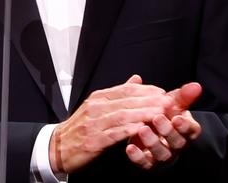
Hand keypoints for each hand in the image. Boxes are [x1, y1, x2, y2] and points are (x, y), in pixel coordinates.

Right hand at [49, 75, 173, 173]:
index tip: (164, 92)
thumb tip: (137, 79)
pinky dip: (130, 131)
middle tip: (169, 101)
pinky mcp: (94, 140)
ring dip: (144, 114)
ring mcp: (94, 123)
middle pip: (127, 100)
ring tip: (162, 114)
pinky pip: (115, 134)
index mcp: (99, 97)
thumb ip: (119, 93)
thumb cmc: (81, 127)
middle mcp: (96, 107)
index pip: (126, 89)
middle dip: (150, 100)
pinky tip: (143, 130)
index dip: (147, 90)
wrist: (58, 147)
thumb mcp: (97, 106)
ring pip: (123, 115)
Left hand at [125, 83, 201, 169]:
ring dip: (152, 142)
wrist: (150, 129)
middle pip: (177, 142)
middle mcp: (177, 145)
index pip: (190, 130)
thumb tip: (197, 85)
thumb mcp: (172, 104)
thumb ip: (182, 96)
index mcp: (185, 130)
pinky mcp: (149, 163)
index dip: (185, 125)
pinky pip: (145, 163)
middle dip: (167, 130)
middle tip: (156, 118)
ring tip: (142, 129)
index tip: (177, 118)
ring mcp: (163, 155)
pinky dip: (137, 156)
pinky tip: (129, 147)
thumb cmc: (165, 114)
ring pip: (162, 153)